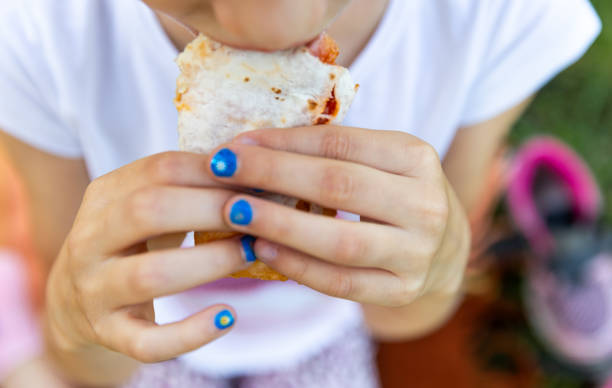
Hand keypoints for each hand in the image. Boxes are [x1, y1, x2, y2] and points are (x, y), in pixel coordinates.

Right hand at [46, 152, 251, 363]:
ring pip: (150, 275)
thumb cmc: (131, 244)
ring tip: (250, 253)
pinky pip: (148, 341)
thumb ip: (187, 187)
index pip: (160, 169)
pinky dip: (191, 333)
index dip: (213, 172)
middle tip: (255, 215)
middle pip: (148, 211)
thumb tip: (255, 171)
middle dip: (211, 209)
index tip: (255, 178)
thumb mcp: (146, 206)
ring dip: (210, 262)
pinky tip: (227, 317)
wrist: (73, 304)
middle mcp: (90, 240)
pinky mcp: (108, 334)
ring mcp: (94, 290)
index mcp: (104, 195)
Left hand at [207, 126, 469, 306]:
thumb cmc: (395, 195)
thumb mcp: (380, 162)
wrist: (444, 249)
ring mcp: (418, 252)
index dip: (284, 142)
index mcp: (417, 157)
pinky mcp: (402, 290)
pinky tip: (262, 250)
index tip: (237, 144)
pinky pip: (341, 282)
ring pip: (339, 240)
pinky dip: (297, 266)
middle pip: (338, 186)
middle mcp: (426, 204)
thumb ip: (331, 154)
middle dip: (272, 175)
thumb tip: (252, 148)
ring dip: (278, 224)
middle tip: (222, 170)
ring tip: (233, 212)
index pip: (341, 143)